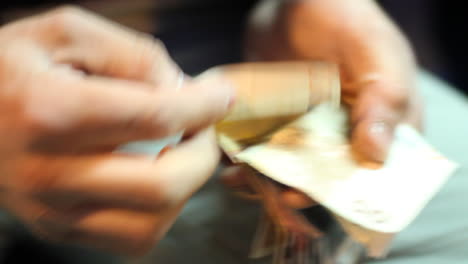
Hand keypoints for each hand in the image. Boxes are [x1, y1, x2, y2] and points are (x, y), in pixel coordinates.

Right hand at [0, 6, 232, 254]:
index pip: (154, 116)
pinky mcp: (59, 229)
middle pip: (161, 184)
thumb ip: (132, 55)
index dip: (203, 105)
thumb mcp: (66, 33)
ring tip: (179, 150)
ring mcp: (53, 211)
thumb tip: (183, 89)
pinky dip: (162, 211)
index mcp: (49, 111)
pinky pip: (133, 239)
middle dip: (203, 152)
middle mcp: (48, 172)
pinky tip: (155, 177)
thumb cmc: (14, 69)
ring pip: (152, 223)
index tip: (222, 93)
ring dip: (186, 186)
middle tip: (203, 126)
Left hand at [222, 0, 422, 207]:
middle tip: (270, 192)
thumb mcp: (373, 49)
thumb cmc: (342, 17)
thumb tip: (378, 155)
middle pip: (326, 177)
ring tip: (243, 178)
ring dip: (267, 179)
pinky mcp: (278, 122)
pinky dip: (248, 159)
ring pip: (292, 169)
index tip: (307, 195)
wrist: (294, 3)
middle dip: (297, 189)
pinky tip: (231, 162)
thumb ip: (386, 97)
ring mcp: (309, 129)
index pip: (373, 173)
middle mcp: (347, 132)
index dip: (343, 192)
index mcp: (382, 122)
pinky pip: (265, 150)